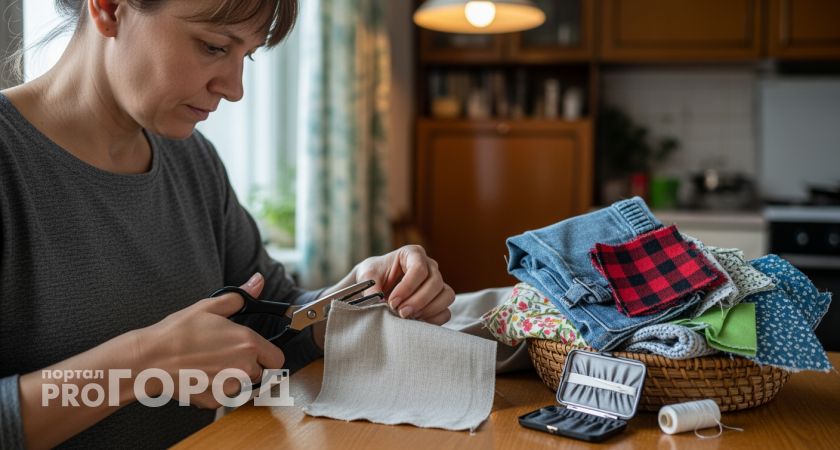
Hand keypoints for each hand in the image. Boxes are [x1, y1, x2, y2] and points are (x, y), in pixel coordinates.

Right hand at [136, 273, 283, 407]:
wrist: (150, 359)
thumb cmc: (178, 332)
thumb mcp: (209, 307)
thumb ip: (240, 297)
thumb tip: (258, 281)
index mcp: (248, 343)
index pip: (277, 359)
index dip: (268, 356)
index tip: (257, 353)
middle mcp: (244, 367)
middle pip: (260, 373)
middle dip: (248, 366)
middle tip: (225, 356)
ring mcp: (230, 387)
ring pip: (242, 386)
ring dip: (232, 379)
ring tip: (210, 365)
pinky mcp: (215, 401)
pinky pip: (223, 397)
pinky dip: (215, 390)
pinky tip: (200, 376)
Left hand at [352, 245, 454, 324]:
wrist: (377, 285)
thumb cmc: (374, 275)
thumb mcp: (367, 277)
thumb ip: (371, 288)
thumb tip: (377, 302)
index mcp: (412, 253)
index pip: (419, 268)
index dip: (408, 287)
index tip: (392, 302)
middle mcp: (430, 266)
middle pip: (436, 282)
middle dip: (419, 300)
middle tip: (401, 313)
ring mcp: (437, 283)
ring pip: (447, 295)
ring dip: (429, 309)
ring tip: (409, 318)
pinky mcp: (439, 300)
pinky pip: (446, 311)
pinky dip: (434, 320)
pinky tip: (417, 323)